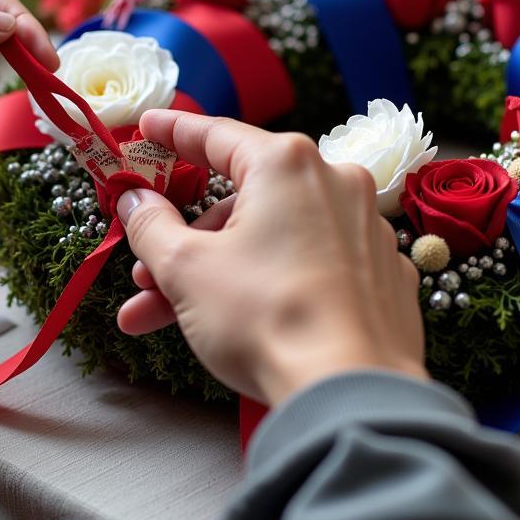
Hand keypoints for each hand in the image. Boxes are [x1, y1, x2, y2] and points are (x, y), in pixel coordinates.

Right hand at [116, 112, 426, 405]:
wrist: (349, 392)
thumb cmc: (264, 318)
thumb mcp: (185, 269)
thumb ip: (151, 225)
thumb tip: (134, 199)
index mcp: (287, 165)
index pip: (218, 136)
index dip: (174, 133)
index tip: (148, 128)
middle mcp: (336, 183)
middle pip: (243, 202)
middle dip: (187, 242)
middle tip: (145, 275)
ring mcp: (367, 230)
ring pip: (276, 238)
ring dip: (222, 271)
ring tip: (173, 317)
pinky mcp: (385, 275)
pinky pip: (315, 265)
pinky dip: (275, 282)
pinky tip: (245, 322)